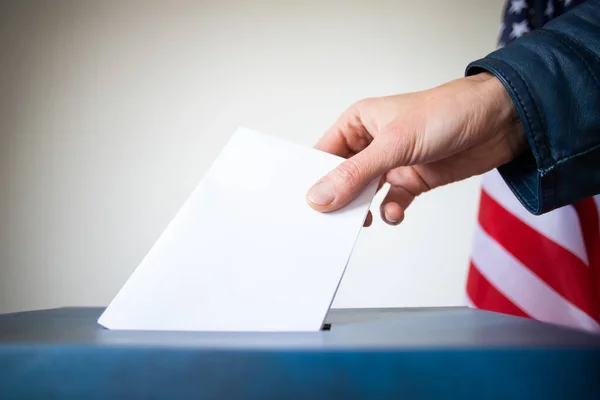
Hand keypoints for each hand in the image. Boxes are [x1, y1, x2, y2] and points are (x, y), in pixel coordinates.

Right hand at [306, 73, 525, 225]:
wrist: (500, 122)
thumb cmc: (446, 114)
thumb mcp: (394, 144)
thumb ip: (355, 174)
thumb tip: (319, 197)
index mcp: (359, 123)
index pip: (324, 153)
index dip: (313, 178)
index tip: (306, 205)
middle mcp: (372, 143)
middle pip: (342, 177)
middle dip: (339, 199)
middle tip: (332, 221)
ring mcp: (392, 163)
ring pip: (365, 193)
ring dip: (364, 209)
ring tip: (364, 219)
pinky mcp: (413, 180)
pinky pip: (392, 202)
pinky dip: (391, 211)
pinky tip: (396, 212)